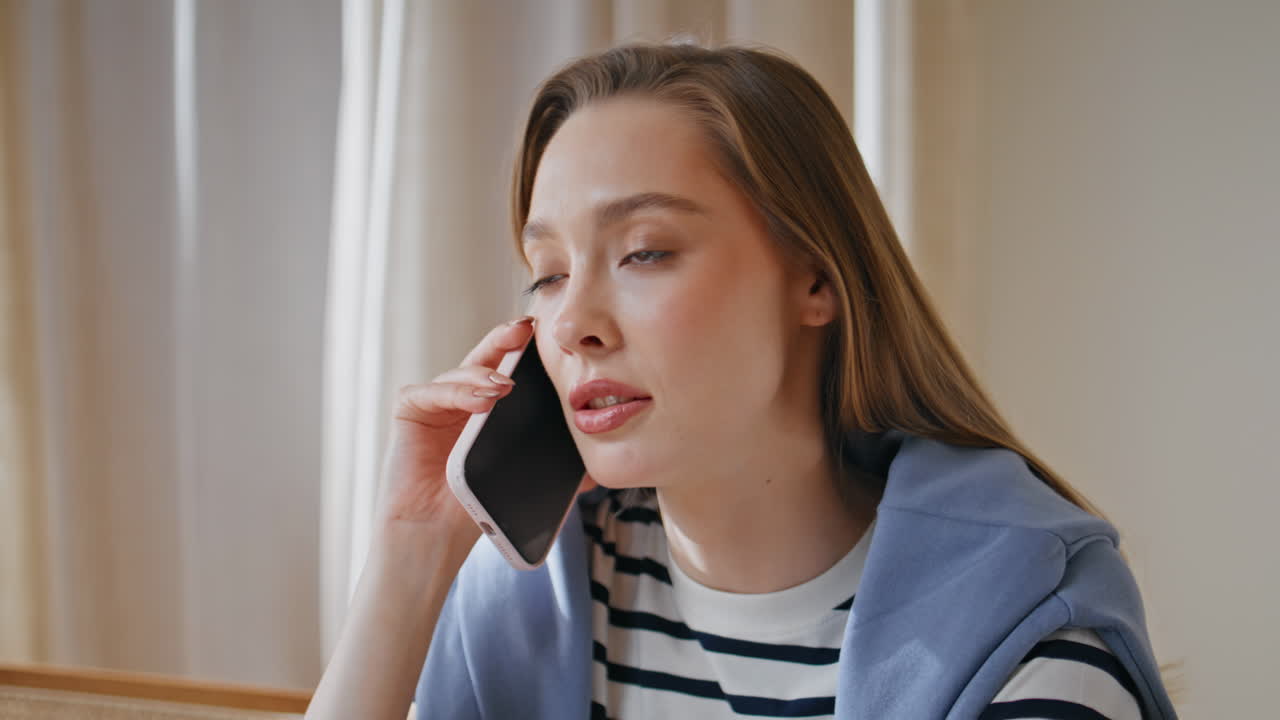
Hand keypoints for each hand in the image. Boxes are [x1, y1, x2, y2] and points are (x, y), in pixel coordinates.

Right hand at [373, 316, 534, 540]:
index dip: (527, 352)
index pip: (509, 370)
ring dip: (484, 374)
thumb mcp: (521, 482)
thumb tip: (594, 472)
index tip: (550, 338)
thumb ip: (553, 469)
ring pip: (459, 372)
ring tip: (506, 386)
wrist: (434, 539)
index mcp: (490, 411)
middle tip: (525, 331)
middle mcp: (460, 400)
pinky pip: (429, 391)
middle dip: (506, 341)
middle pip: (484, 358)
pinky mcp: (409, 411)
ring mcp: (434, 403)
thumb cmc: (475, 512)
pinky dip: (455, 391)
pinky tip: (480, 398)